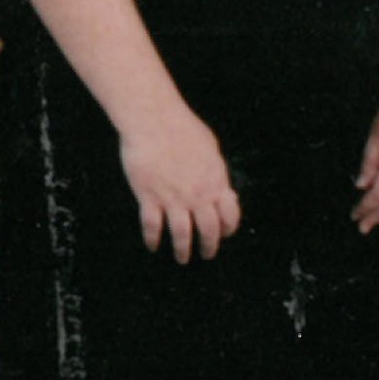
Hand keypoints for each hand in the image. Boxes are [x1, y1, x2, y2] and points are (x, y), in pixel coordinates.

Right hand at [117, 106, 240, 262]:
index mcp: (215, 182)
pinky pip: (152, 225)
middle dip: (209, 246)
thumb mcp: (210, 148)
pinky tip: (153, 245)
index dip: (228, 228)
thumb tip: (221, 186)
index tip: (223, 234)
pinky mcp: (149, 197)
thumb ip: (216, 170)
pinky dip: (153, 239)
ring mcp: (172, 198)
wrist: (154, 121)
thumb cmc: (182, 127)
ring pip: (182, 234)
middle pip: (208, 230)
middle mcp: (197, 195)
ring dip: (183, 250)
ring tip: (182, 258)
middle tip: (206, 254)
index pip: (229, 215)